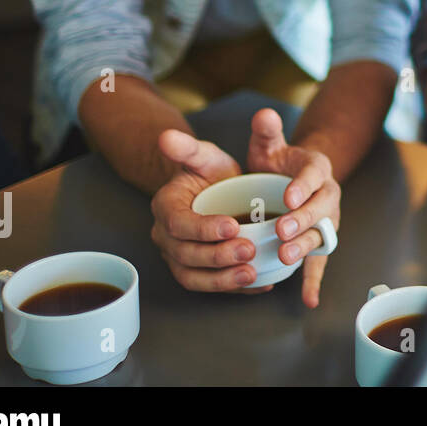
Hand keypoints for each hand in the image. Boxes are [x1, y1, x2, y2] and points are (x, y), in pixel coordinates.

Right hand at [150, 129, 267, 293]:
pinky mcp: (197, 272)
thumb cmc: (209, 171)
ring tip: (252, 275)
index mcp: (165, 208)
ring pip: (195, 278)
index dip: (204, 229)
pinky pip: (211, 286)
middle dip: (218, 257)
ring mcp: (179, 258)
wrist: (216, 190)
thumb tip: (166, 136)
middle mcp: (166, 237)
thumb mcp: (203, 155)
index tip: (233, 226)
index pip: (179, 225)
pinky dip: (235, 289)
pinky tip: (261, 284)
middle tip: (249, 250)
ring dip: (223, 281)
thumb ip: (188, 148)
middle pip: (186, 256)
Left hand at [245, 108, 340, 307]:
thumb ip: (265, 131)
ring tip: (285, 255)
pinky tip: (308, 299)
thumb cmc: (279, 161)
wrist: (295, 178)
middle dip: (303, 219)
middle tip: (282, 229)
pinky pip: (319, 262)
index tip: (289, 195)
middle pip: (321, 208)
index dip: (303, 185)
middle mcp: (328, 194)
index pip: (314, 174)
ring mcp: (326, 220)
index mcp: (317, 168)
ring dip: (305, 246)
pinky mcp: (319, 241)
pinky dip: (314, 280)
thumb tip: (263, 114)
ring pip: (321, 235)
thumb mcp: (269, 144)